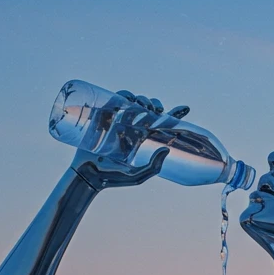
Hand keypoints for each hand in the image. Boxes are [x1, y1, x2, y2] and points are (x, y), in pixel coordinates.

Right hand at [71, 91, 189, 190]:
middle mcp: (131, 127)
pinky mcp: (103, 118)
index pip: (160, 122)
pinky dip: (121, 95)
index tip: (185, 109)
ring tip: (141, 106)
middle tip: (153, 111)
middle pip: (146, 108)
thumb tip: (167, 149)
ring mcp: (117, 121)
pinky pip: (113, 100)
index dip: (174, 114)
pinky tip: (127, 98)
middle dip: (152, 104)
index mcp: (142, 138)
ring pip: (131, 101)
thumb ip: (154, 167)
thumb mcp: (138, 176)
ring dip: (139, 98)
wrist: (88, 176)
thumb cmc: (113, 178)